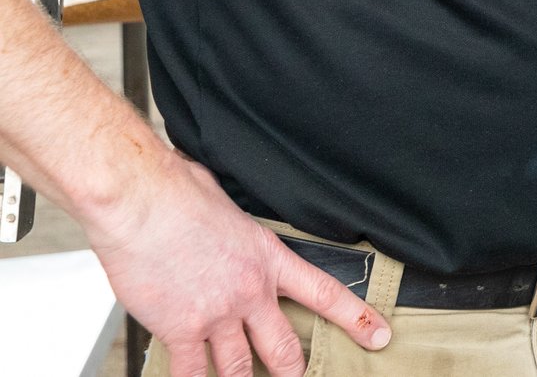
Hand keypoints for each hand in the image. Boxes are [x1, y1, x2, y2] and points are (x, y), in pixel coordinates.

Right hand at [86, 155, 389, 376]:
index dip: (357, 319)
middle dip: (291, 368)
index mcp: (269, 258)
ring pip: (239, 367)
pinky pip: (191, 372)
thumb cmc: (178, 194)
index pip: (326, 293)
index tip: (379, 337)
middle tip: (297, 376)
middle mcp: (250, 292)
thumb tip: (222, 219)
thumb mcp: (228, 205)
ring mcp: (217, 314)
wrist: (142, 203)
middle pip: (283, 346)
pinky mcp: (180, 329)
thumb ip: (235, 228)